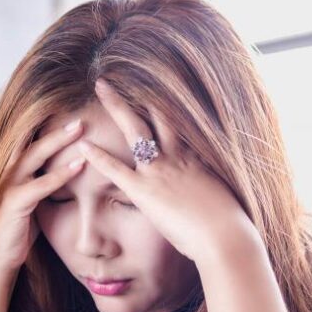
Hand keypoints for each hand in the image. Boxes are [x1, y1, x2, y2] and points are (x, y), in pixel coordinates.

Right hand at [0, 120, 86, 275]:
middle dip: (56, 125)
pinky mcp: (14, 203)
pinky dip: (60, 174)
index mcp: (12, 170)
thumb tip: (68, 169)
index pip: (30, 140)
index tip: (70, 108)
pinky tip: (79, 165)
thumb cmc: (18, 230)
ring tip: (80, 128)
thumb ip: (45, 182)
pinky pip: (40, 185)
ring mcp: (9, 186)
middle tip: (80, 111)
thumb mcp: (33, 200)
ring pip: (35, 155)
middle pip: (33, 140)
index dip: (48, 124)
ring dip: (58, 140)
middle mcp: (8, 172)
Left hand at [77, 79, 255, 266]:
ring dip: (117, 106)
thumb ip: (207, 193)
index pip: (177, 125)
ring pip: (136, 129)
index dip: (164, 106)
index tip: (153, 89)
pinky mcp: (145, 191)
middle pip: (157, 115)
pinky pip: (117, 170)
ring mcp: (160, 171)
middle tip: (123, 74)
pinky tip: (83, 145)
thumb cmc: (228, 227)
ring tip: (101, 85)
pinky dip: (99, 157)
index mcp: (196, 159)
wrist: (225, 237)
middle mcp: (177, 157)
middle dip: (138, 93)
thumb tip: (208, 198)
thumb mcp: (219, 201)